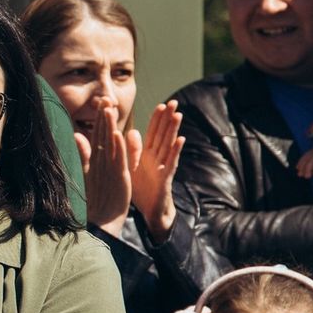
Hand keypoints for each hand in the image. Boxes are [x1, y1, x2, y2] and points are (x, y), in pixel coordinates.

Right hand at [78, 101, 133, 232]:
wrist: (101, 221)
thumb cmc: (96, 198)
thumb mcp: (88, 172)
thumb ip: (84, 153)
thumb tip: (76, 135)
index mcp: (96, 161)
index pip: (98, 135)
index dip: (100, 119)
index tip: (101, 103)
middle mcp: (102, 162)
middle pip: (103, 135)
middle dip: (104, 117)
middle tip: (104, 98)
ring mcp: (110, 169)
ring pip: (110, 144)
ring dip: (110, 126)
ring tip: (109, 109)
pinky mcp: (119, 178)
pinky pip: (119, 160)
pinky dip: (118, 147)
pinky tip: (118, 134)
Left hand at [128, 100, 183, 233]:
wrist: (148, 210)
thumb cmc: (141, 188)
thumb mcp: (133, 167)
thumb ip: (132, 150)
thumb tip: (131, 131)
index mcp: (147, 154)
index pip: (153, 133)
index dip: (157, 120)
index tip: (161, 105)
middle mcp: (157, 158)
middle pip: (163, 135)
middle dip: (168, 119)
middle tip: (174, 102)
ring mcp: (163, 166)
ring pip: (168, 145)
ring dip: (173, 130)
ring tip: (178, 115)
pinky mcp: (165, 177)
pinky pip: (171, 162)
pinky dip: (175, 151)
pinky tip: (180, 140)